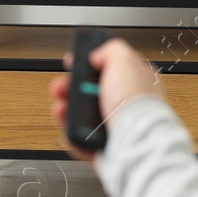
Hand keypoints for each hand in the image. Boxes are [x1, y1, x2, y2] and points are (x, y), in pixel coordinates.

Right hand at [48, 38, 160, 164]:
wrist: (135, 144)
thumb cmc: (136, 105)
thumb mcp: (124, 60)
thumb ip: (110, 50)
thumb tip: (97, 56)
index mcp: (135, 80)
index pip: (110, 67)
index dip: (89, 63)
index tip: (72, 62)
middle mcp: (126, 103)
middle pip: (90, 91)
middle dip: (70, 87)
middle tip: (61, 88)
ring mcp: (115, 125)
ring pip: (82, 116)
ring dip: (66, 111)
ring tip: (61, 110)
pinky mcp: (105, 147)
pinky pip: (81, 139)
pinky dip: (71, 135)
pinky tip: (69, 128)